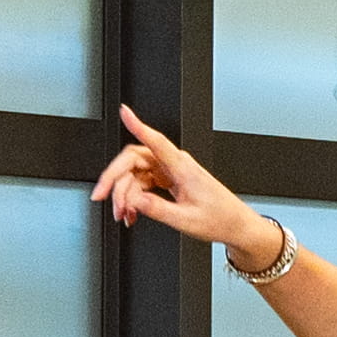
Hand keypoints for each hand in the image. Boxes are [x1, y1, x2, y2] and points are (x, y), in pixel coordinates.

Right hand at [93, 106, 270, 262]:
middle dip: (115, 178)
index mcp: (182, 168)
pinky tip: (133, 213)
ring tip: (124, 215)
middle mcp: (176, 165)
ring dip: (125, 194)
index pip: (156, 140)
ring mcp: (172, 172)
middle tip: (101, 196)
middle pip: (134, 159)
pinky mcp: (170, 180)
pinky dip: (135, 198)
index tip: (124, 112)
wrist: (235, 225)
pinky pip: (144, 183)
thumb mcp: (185, 220)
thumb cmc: (218, 218)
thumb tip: (134, 200)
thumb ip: (156, 209)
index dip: (138, 125)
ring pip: (136, 173)